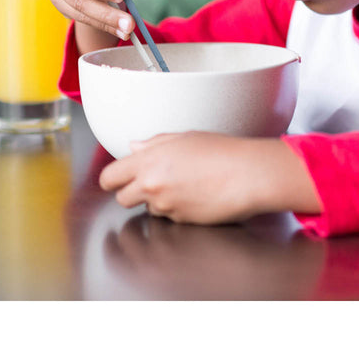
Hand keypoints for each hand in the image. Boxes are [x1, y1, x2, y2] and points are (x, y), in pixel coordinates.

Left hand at [98, 132, 322, 224]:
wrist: (248, 175)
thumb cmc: (222, 151)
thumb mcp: (185, 137)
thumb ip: (154, 143)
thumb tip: (135, 147)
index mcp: (148, 161)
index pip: (110, 177)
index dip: (112, 179)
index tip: (115, 179)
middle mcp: (152, 186)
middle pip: (122, 199)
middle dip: (131, 192)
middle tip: (149, 181)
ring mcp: (166, 207)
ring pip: (148, 207)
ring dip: (158, 199)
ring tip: (184, 183)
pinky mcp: (181, 222)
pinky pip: (170, 216)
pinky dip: (177, 208)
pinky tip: (195, 194)